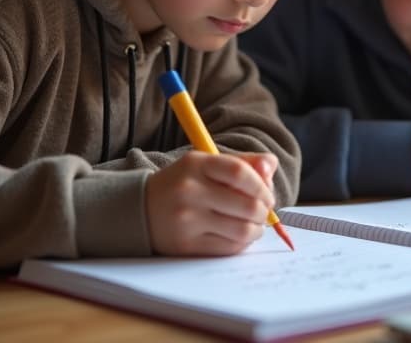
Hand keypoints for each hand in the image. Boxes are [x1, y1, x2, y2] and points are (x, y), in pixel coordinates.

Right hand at [145, 150, 277, 255]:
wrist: (140, 208)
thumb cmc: (184, 183)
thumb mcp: (207, 164)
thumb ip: (242, 162)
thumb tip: (270, 165)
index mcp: (196, 165)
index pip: (239, 172)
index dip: (262, 185)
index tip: (267, 194)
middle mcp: (189, 191)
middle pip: (246, 205)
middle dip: (264, 211)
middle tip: (265, 211)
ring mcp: (186, 220)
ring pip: (241, 230)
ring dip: (257, 229)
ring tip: (255, 224)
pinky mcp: (185, 245)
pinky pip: (228, 248)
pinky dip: (243, 243)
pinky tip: (240, 235)